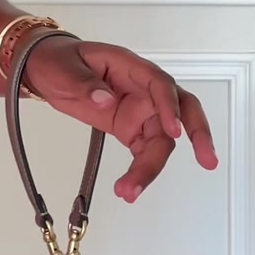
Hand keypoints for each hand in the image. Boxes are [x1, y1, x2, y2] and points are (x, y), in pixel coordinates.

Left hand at [21, 37, 218, 202]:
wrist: (47, 71)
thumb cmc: (60, 62)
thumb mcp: (63, 69)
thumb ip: (84, 84)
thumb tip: (105, 100)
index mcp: (130, 67)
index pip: (160, 84)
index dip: (170, 106)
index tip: (174, 131)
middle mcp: (143, 90)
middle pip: (182, 110)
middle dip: (198, 134)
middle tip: (207, 160)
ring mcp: (141, 111)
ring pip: (162, 140)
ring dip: (152, 167)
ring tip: (130, 192)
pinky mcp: (132, 129)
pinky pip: (145, 151)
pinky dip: (140, 171)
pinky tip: (129, 189)